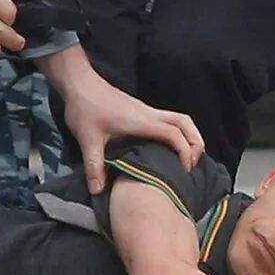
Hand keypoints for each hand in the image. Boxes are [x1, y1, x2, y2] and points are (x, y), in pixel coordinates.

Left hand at [43, 40, 202, 191]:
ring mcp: (145, 111)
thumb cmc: (85, 107)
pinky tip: (165, 150)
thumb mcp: (87, 139)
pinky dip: (176, 133)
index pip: (174, 134)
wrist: (79, 83)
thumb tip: (98, 191)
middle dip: (196, 142)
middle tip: (193, 164)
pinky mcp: (140, 110)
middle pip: (185, 122)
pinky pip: (167, 120)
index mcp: (141, 121)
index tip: (185, 170)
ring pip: (178, 119)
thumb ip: (94, 166)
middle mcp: (148, 114)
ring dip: (188, 136)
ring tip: (184, 159)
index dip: (185, 152)